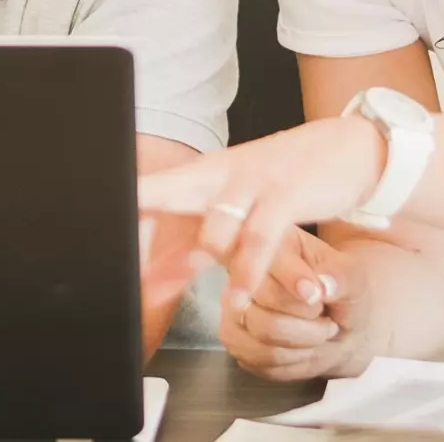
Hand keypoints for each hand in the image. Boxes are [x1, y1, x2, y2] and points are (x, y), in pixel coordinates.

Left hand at [137, 116, 383, 311]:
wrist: (348, 146)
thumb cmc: (282, 179)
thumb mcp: (237, 201)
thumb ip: (200, 238)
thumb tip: (162, 278)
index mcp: (201, 172)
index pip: (151, 189)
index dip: (124, 213)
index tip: (96, 236)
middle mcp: (219, 173)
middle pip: (166, 191)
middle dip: (138, 215)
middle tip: (116, 244)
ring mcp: (253, 182)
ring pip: (216, 220)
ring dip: (202, 254)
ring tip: (189, 281)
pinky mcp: (286, 195)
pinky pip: (261, 238)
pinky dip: (248, 272)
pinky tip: (239, 297)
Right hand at [220, 227, 370, 380]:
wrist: (338, 327)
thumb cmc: (342, 293)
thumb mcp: (354, 278)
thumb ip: (340, 277)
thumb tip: (321, 284)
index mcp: (271, 238)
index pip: (265, 255)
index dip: (291, 279)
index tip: (317, 296)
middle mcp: (242, 266)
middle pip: (263, 296)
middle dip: (306, 315)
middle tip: (324, 315)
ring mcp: (231, 303)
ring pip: (263, 330)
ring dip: (304, 340)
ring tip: (319, 332)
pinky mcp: (233, 336)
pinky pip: (258, 356)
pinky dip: (291, 359)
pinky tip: (303, 348)